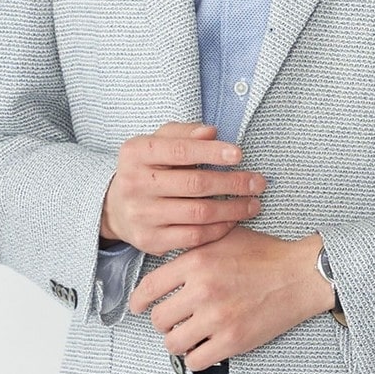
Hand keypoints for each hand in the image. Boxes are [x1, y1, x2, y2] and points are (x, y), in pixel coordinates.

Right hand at [100, 121, 266, 256]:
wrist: (116, 207)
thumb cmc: (147, 169)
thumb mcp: (158, 142)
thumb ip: (184, 133)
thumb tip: (211, 132)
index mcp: (136, 153)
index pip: (180, 150)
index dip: (212, 152)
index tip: (239, 154)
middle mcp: (135, 184)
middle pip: (194, 184)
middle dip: (232, 183)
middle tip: (258, 182)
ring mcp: (142, 215)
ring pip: (198, 213)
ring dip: (233, 209)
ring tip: (253, 203)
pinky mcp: (151, 241)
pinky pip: (194, 237)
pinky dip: (219, 229)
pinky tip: (234, 221)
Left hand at [129, 227, 332, 369]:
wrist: (301, 275)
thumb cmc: (266, 255)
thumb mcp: (225, 238)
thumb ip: (195, 248)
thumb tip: (167, 261)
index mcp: (197, 262)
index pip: (149, 288)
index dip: (138, 302)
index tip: (138, 308)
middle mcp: (202, 289)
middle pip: (158, 319)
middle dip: (164, 322)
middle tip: (175, 321)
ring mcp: (217, 318)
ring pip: (173, 343)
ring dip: (178, 342)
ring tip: (189, 335)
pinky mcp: (233, 341)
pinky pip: (196, 361)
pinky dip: (196, 357)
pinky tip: (204, 347)